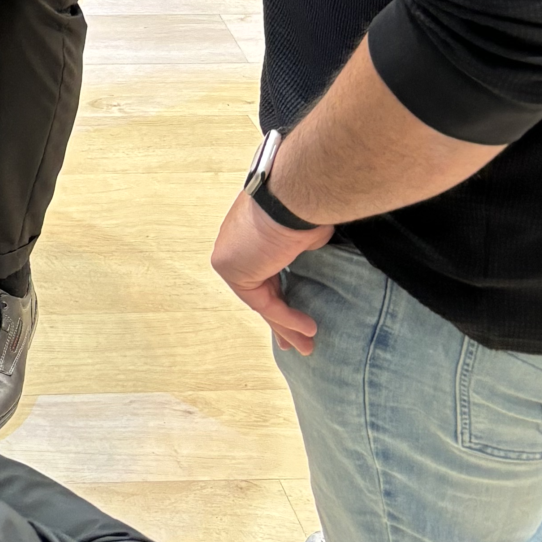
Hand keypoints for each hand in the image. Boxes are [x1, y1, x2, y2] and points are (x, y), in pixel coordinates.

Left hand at [210, 184, 332, 353]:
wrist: (294, 194)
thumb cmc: (306, 204)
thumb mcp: (306, 232)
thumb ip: (304, 248)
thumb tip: (313, 252)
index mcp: (249, 234)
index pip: (264, 273)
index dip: (281, 298)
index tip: (297, 318)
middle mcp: (234, 244)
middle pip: (260, 291)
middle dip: (280, 321)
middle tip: (295, 342)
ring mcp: (229, 257)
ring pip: (261, 301)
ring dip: (287, 327)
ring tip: (307, 347)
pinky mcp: (230, 269)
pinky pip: (263, 302)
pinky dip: (287, 318)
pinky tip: (308, 329)